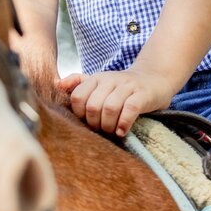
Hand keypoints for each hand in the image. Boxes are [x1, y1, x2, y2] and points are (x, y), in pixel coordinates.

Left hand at [57, 69, 175, 136]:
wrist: (155, 78)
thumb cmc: (122, 87)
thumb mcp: (100, 82)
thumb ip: (78, 83)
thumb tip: (56, 85)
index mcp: (97, 78)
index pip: (77, 97)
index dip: (79, 114)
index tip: (87, 122)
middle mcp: (110, 80)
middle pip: (92, 105)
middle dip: (94, 123)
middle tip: (101, 129)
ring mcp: (128, 86)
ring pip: (110, 108)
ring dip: (108, 125)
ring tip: (112, 131)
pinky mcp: (143, 95)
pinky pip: (130, 109)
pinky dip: (124, 123)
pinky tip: (122, 131)